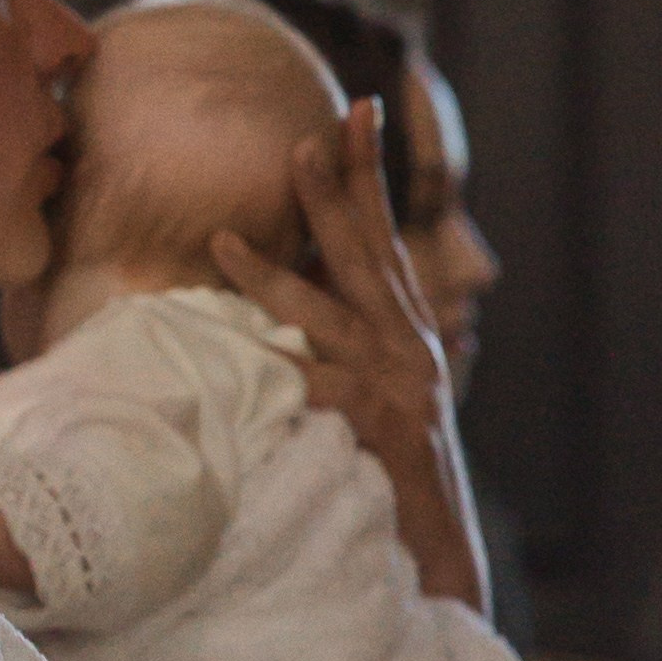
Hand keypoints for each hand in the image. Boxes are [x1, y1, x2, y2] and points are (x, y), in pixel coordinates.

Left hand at [213, 101, 487, 614]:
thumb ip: (345, 342)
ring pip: (325, 316)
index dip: (368, 172)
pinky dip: (289, 373)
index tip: (353, 111)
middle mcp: (405, 344)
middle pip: (364, 253)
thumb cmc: (394, 471)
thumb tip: (296, 299)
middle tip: (300, 138)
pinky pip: (321, 393)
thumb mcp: (377, 391)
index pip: (382, 234)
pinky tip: (253, 354)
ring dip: (271, 276)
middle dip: (332, 192)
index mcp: (403, 328)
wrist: (441, 549)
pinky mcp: (378, 427)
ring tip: (220, 242)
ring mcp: (394, 383)